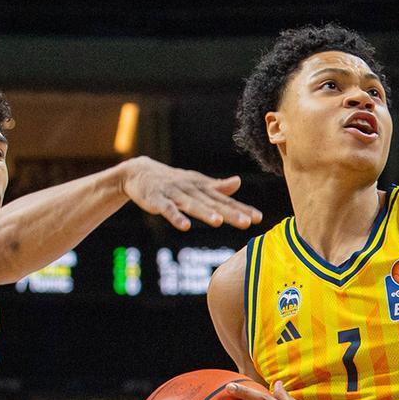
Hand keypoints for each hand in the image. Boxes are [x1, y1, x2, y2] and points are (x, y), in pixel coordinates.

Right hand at [120, 156, 263, 230]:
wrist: (140, 172)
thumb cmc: (173, 181)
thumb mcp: (196, 183)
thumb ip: (217, 187)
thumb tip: (238, 182)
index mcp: (202, 187)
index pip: (225, 200)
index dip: (241, 209)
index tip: (258, 218)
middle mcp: (192, 189)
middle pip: (213, 203)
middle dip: (230, 213)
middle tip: (247, 222)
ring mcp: (174, 194)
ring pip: (192, 205)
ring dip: (205, 213)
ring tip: (218, 222)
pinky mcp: (157, 200)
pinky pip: (167, 209)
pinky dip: (175, 217)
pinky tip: (184, 226)